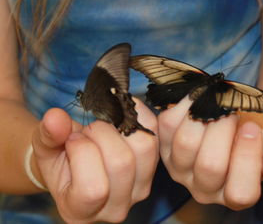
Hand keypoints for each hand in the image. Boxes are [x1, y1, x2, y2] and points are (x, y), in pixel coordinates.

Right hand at [30, 98, 157, 223]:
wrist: (75, 163)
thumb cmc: (59, 161)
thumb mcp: (45, 150)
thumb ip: (47, 135)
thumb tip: (54, 117)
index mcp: (82, 211)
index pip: (94, 188)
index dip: (82, 153)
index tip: (72, 139)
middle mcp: (116, 207)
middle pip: (122, 163)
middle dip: (101, 134)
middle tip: (87, 130)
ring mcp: (140, 189)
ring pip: (144, 148)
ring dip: (121, 126)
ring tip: (104, 126)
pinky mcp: (154, 168)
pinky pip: (155, 135)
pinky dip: (142, 117)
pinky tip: (123, 113)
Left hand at [158, 96, 262, 209]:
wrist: (237, 124)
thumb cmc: (259, 138)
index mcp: (235, 194)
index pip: (240, 192)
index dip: (247, 159)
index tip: (253, 127)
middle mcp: (204, 188)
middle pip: (210, 166)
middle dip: (224, 130)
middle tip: (233, 110)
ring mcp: (180, 169)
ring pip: (185, 145)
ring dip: (203, 116)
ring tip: (217, 102)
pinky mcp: (164, 147)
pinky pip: (168, 125)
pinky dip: (184, 105)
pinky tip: (200, 96)